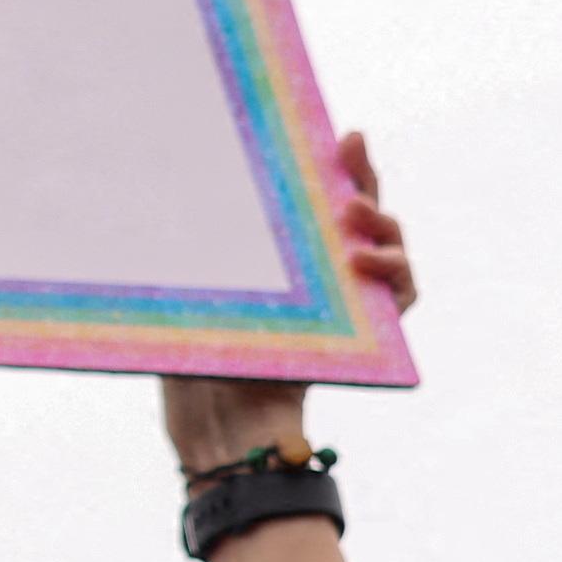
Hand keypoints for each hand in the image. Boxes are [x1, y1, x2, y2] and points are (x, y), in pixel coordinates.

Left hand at [159, 131, 414, 469]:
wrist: (220, 434)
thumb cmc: (195, 366)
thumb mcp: (189, 294)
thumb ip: (195, 252)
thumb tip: (157, 190)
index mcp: (281, 260)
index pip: (311, 203)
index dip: (327, 163)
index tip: (330, 127)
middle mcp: (322, 281)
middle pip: (358, 215)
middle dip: (362, 174)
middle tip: (351, 145)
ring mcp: (350, 307)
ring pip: (389, 251)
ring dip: (381, 223)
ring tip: (354, 214)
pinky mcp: (371, 338)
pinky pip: (404, 298)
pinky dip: (396, 274)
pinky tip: (367, 262)